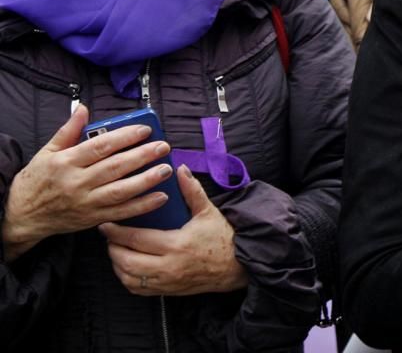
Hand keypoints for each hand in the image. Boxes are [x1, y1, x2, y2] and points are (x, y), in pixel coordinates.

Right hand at [2, 106, 176, 259]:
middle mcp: (77, 182)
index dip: (125, 137)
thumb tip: (83, 108)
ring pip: (121, 191)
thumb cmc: (37, 180)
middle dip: (142, 156)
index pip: (100, 146)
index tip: (145, 129)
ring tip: (166, 169)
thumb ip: (68, 130)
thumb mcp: (47, 152)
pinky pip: (121, 212)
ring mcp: (86, 202)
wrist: (22, 215)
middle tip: (163, 146)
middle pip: (115, 167)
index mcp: (67, 162)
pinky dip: (142, 206)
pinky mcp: (92, 218)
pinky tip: (160, 197)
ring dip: (147, 180)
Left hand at [101, 165, 247, 295]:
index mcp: (176, 244)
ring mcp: (167, 282)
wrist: (237, 265)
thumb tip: (180, 169)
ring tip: (116, 250)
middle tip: (109, 237)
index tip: (106, 224)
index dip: (116, 233)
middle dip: (112, 249)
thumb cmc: (223, 237)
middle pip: (126, 262)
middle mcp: (168, 266)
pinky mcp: (168, 291)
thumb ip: (192, 190)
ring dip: (117, 265)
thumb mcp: (208, 212)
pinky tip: (127, 267)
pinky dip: (126, 279)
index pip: (136, 240)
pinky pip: (138, 290)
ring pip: (128, 278)